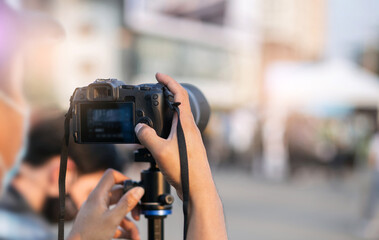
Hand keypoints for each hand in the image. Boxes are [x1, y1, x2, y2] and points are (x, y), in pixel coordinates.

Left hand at [68, 169, 143, 239]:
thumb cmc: (89, 236)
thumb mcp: (112, 219)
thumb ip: (126, 203)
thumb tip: (139, 189)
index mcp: (99, 195)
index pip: (111, 176)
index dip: (124, 178)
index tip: (134, 188)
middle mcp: (98, 202)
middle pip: (119, 195)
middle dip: (131, 206)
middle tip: (139, 214)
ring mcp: (99, 213)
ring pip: (119, 211)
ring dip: (130, 223)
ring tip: (135, 235)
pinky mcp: (100, 223)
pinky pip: (116, 222)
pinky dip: (124, 230)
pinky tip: (131, 237)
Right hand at [135, 73, 226, 239]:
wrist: (198, 189)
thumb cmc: (185, 170)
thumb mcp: (160, 151)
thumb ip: (147, 136)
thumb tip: (139, 127)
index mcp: (185, 124)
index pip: (179, 94)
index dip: (169, 81)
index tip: (158, 75)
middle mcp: (189, 128)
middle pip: (177, 104)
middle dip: (164, 96)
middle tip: (152, 93)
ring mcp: (189, 137)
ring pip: (175, 119)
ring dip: (163, 114)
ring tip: (149, 116)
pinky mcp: (186, 147)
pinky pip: (173, 132)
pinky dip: (163, 129)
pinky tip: (153, 139)